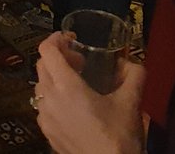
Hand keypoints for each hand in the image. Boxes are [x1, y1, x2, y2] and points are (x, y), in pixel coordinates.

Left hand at [34, 32, 145, 153]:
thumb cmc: (118, 136)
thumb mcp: (131, 102)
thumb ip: (134, 75)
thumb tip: (132, 62)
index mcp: (66, 86)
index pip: (47, 50)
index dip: (56, 38)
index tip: (71, 38)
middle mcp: (49, 98)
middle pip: (42, 65)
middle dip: (58, 57)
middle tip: (79, 61)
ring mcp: (44, 117)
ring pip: (40, 86)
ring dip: (54, 78)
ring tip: (76, 84)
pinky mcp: (46, 133)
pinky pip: (43, 107)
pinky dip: (53, 98)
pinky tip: (72, 107)